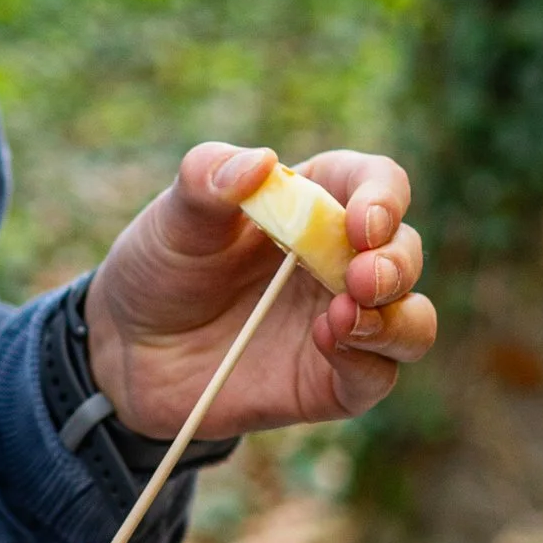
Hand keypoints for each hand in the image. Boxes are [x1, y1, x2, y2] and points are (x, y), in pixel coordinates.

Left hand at [82, 143, 436, 438]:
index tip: (362, 223)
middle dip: (395, 263)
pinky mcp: (333, 381)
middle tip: (362, 278)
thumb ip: (207, 181)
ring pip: (412, 320)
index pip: (377, 184)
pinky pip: (378, 376)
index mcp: (316, 203)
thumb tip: (261, 162)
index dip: (383, 198)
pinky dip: (367, 361)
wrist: (129, 352)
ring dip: (397, 318)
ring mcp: (344, 322)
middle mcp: (342, 261)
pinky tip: (328, 344)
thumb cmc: (161, 268)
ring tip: (346, 316)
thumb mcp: (172, 218)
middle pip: (405, 252)